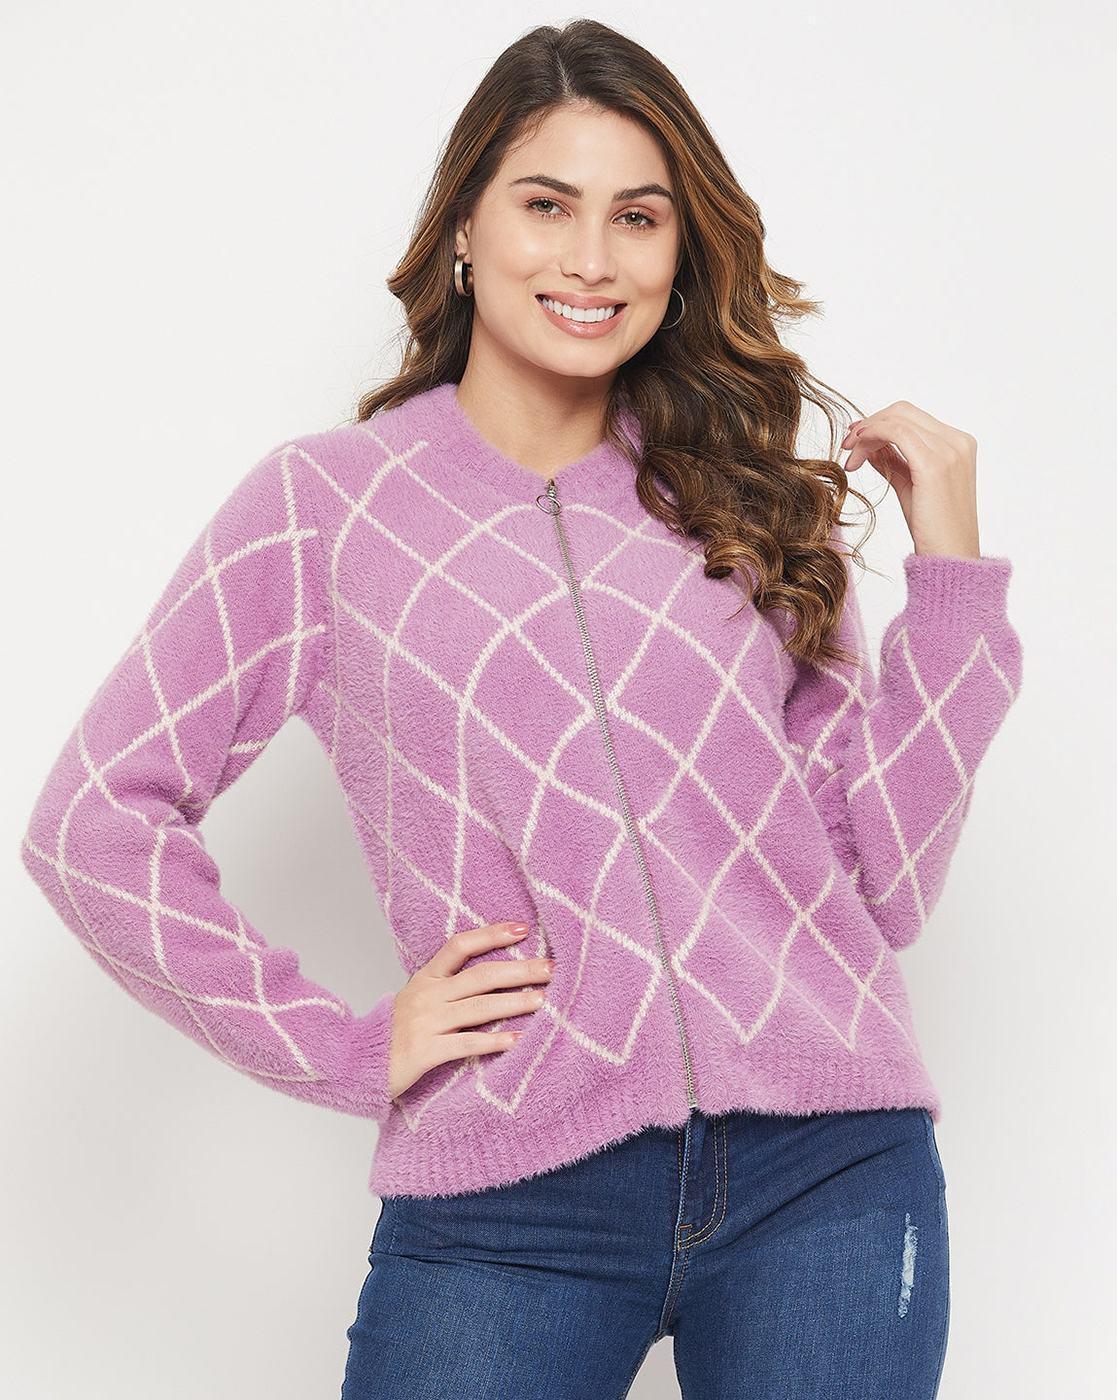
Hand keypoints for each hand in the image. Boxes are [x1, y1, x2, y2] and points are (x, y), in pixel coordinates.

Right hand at [385, 922, 553, 1100]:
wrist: (357, 1064)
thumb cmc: (395, 1032)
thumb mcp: (418, 999)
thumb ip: (449, 986)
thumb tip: (496, 974)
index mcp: (426, 978)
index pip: (460, 945)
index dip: (492, 934)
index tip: (523, 928)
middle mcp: (427, 996)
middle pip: (480, 976)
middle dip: (519, 970)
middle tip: (550, 968)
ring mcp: (426, 1023)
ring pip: (479, 1007)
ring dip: (515, 1003)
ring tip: (543, 1000)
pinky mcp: (426, 1051)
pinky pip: (466, 1043)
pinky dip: (493, 1041)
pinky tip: (516, 1039)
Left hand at [840, 400, 981, 558]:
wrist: (950, 557)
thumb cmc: (932, 528)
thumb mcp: (909, 484)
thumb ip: (893, 460)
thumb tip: (869, 443)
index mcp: (958, 444)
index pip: (911, 417)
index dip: (878, 423)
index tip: (854, 440)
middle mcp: (958, 441)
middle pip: (902, 411)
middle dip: (868, 424)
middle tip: (846, 446)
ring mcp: (950, 450)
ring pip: (896, 419)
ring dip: (865, 434)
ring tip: (850, 459)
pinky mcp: (934, 464)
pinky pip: (895, 432)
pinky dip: (871, 437)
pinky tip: (856, 457)